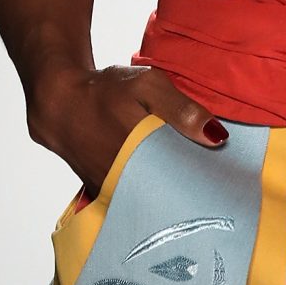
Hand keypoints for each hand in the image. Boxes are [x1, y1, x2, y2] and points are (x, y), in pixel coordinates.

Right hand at [25, 61, 228, 196]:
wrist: (60, 102)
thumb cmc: (105, 91)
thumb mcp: (147, 86)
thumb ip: (183, 110)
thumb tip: (217, 137)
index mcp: (141, 157)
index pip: (184, 181)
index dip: (205, 181)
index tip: (225, 180)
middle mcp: (126, 181)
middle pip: (171, 194)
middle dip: (192, 189)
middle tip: (214, 184)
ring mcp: (113, 191)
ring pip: (153, 197)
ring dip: (170, 191)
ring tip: (193, 183)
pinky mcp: (105, 192)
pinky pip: (135, 196)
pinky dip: (151, 190)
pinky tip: (164, 180)